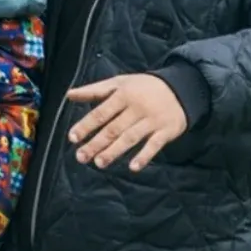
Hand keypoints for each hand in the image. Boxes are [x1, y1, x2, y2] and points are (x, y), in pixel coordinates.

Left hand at [66, 74, 186, 172]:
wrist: (181, 88)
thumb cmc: (144, 87)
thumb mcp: (120, 83)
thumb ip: (94, 90)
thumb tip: (69, 95)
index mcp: (123, 95)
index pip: (101, 112)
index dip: (86, 125)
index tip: (73, 137)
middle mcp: (137, 107)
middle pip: (113, 128)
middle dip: (96, 143)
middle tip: (81, 157)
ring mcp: (152, 120)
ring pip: (131, 138)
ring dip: (114, 151)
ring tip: (99, 163)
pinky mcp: (166, 131)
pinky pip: (155, 145)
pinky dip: (144, 156)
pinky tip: (133, 167)